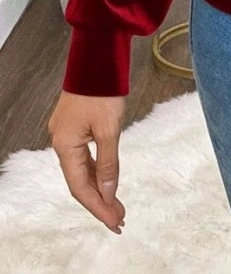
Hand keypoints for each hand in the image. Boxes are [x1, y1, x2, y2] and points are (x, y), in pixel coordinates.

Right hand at [48, 90, 126, 233]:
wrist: (98, 58)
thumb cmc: (102, 89)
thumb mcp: (110, 128)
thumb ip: (109, 162)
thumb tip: (109, 191)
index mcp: (65, 145)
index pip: (80, 187)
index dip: (98, 207)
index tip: (115, 221)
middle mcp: (61, 142)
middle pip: (80, 181)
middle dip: (100, 201)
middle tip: (119, 220)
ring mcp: (66, 134)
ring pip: (82, 170)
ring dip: (100, 188)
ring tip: (117, 206)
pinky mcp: (75, 126)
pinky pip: (84, 156)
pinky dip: (97, 170)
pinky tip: (107, 181)